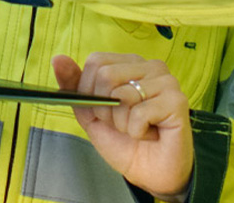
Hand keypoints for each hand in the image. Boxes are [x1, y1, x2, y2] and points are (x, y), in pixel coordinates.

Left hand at [53, 52, 193, 202]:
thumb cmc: (126, 143)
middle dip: (105, 110)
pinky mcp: (176, 99)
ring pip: (122, 96)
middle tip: (122, 123)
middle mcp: (150, 66)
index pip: (96, 61)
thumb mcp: (92, 115)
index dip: (90, 92)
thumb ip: (75, 87)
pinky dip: (137, 131)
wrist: (151, 174)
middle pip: (106, 75)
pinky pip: (139, 114)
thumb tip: (57, 59)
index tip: (103, 111)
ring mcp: (166, 80)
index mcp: (130, 64)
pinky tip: (150, 133)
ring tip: (138, 129)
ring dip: (122, 123)